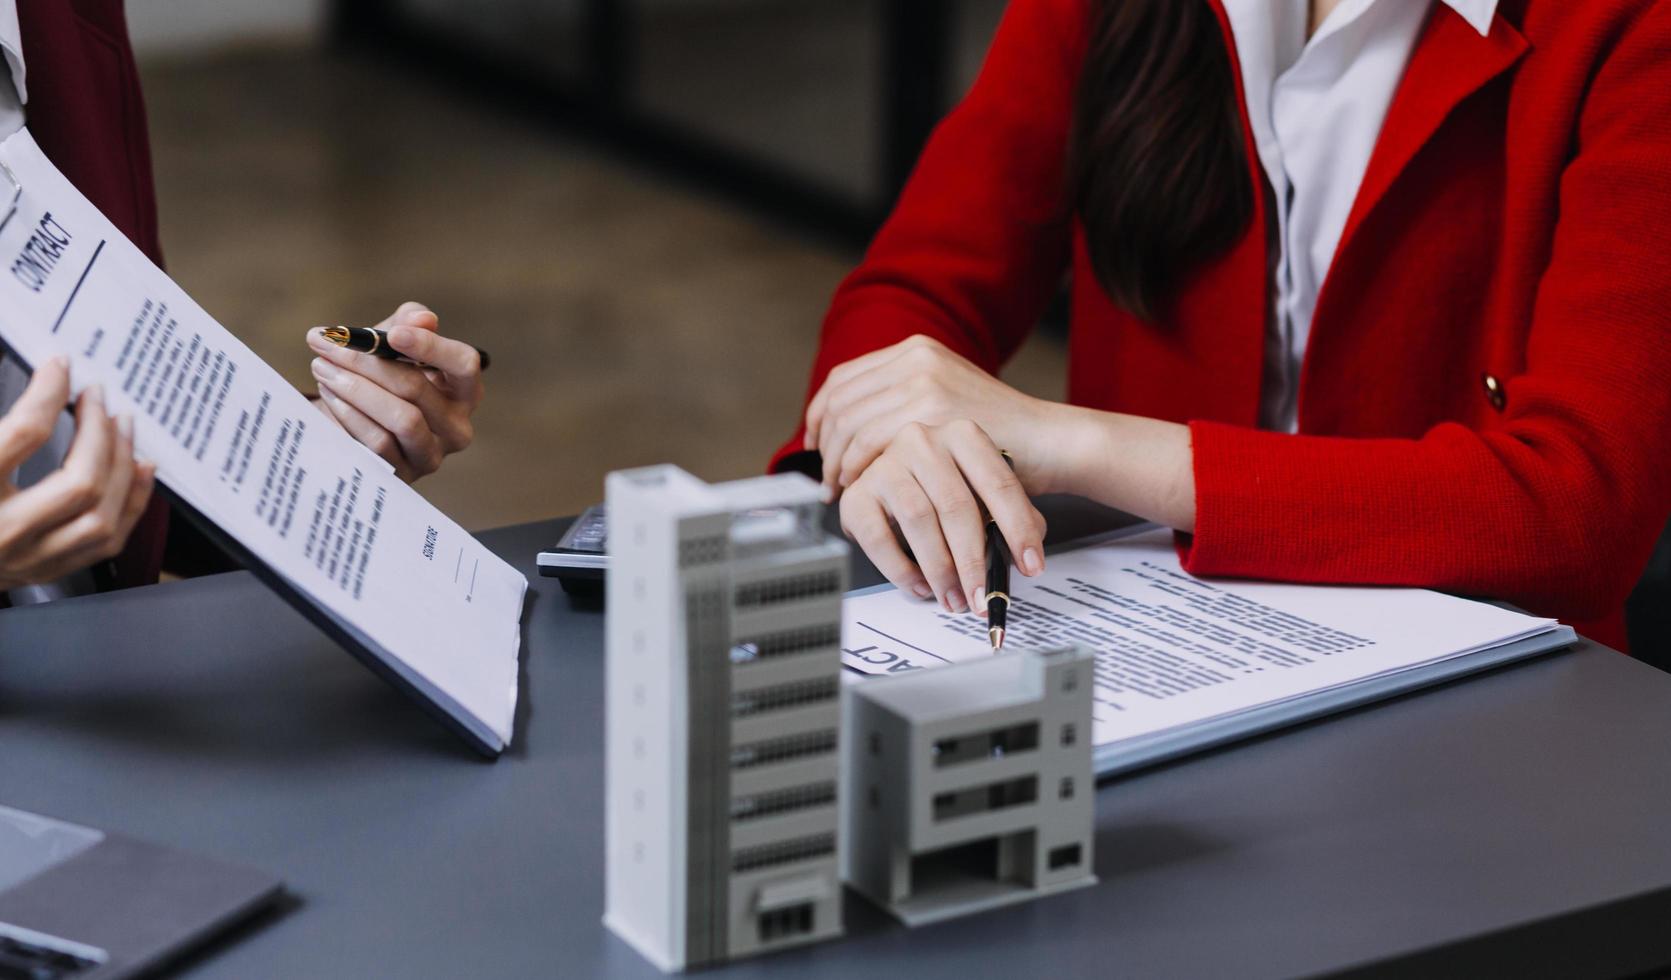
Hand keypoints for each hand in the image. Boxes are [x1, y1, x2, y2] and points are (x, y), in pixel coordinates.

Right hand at [0, 358, 156, 591]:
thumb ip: (3, 430)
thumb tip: (43, 381)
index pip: (24, 434)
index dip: (48, 394)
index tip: (59, 368)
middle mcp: (3, 531)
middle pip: (80, 482)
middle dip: (99, 432)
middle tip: (98, 397)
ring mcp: (29, 557)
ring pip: (102, 516)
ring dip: (123, 464)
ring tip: (121, 425)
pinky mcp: (48, 569)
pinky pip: (109, 541)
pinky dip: (132, 500)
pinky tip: (138, 468)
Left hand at [306, 302, 482, 481]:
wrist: (353, 423)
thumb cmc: (379, 377)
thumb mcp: (390, 343)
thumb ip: (406, 322)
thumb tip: (423, 318)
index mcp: (464, 390)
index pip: (464, 365)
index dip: (431, 347)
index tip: (393, 334)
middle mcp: (457, 426)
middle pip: (418, 388)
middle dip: (367, 362)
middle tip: (328, 344)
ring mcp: (432, 454)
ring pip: (402, 418)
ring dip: (355, 388)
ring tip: (322, 367)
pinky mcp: (404, 475)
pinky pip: (380, 443)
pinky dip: (350, 415)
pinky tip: (330, 395)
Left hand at [804, 334, 1053, 493]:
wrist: (1048, 441)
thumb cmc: (1001, 437)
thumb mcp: (947, 403)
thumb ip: (904, 402)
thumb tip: (853, 426)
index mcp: (916, 350)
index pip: (845, 378)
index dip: (819, 414)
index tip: (814, 443)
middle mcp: (915, 358)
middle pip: (841, 400)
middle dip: (823, 444)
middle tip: (824, 478)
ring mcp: (923, 381)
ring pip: (849, 422)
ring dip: (835, 461)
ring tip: (837, 489)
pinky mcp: (930, 411)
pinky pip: (868, 441)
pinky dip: (854, 468)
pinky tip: (857, 487)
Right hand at [839, 418, 1045, 613]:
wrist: (889, 473)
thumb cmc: (944, 487)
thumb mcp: (982, 492)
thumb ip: (1010, 518)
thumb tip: (1026, 557)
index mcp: (963, 435)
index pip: (998, 484)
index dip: (1018, 529)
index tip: (1032, 566)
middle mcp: (922, 440)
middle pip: (956, 506)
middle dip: (973, 560)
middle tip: (983, 596)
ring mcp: (886, 463)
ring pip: (918, 521)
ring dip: (939, 569)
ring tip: (952, 597)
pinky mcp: (857, 493)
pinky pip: (879, 538)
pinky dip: (901, 569)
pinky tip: (919, 586)